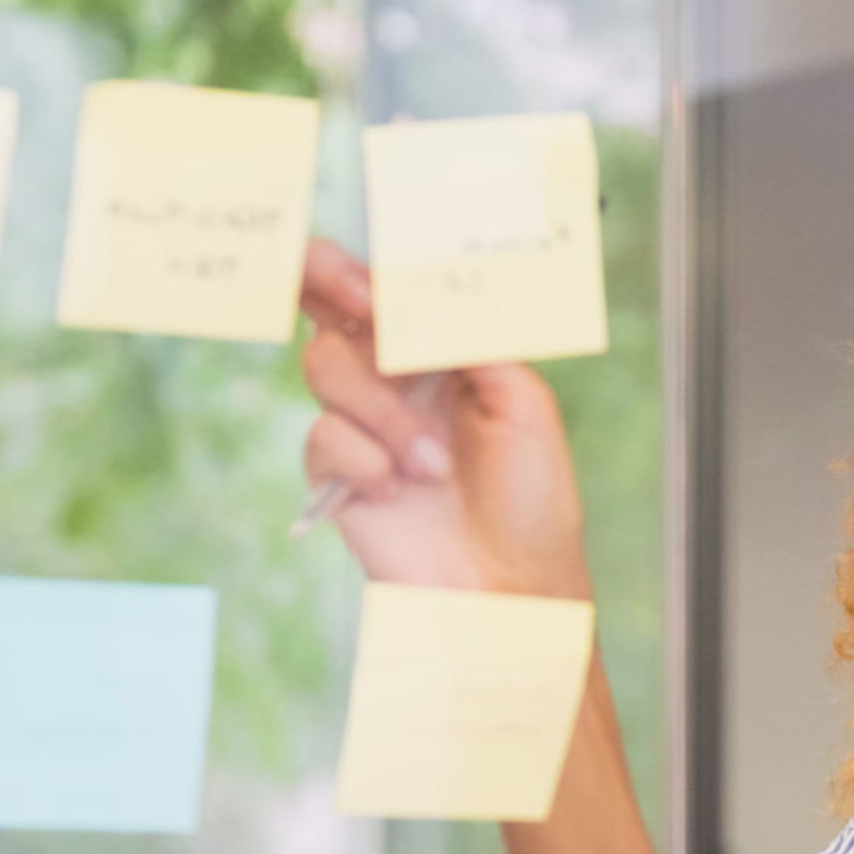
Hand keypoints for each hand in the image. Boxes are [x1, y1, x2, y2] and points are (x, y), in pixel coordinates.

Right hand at [298, 240, 591, 599]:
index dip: (365, 267)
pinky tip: (398, 490)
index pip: (388, 293)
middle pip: (332, 309)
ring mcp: (362, 424)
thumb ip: (475, 339)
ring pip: (325, 365)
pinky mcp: (337, 473)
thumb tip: (424, 288)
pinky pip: (323, 434)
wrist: (510, 587)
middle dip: (327, 284)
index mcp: (442, 356)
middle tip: (356, 296)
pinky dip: (364, 458)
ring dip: (384, 410)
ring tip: (433, 464)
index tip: (371, 274)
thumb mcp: (524, 405)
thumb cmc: (530, 502)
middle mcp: (396, 381)